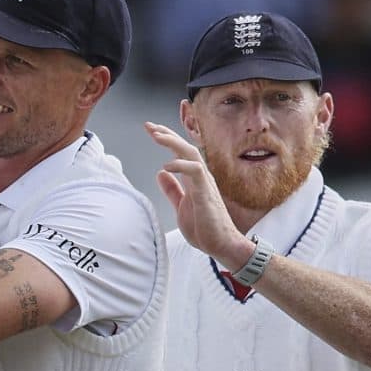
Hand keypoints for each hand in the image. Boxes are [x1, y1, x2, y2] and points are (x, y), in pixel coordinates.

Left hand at [145, 123, 250, 268]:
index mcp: (194, 180)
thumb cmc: (205, 227)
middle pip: (185, 148)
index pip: (180, 153)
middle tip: (149, 126)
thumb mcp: (181, 206)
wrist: (221, 244)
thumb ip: (172, 190)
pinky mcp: (206, 193)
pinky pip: (195, 172)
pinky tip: (166, 166)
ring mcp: (205, 184)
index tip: (151, 130)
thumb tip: (160, 173)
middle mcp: (201, 177)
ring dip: (174, 143)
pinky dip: (181, 165)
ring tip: (157, 136)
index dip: (167, 140)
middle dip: (167, 135)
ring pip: (192, 154)